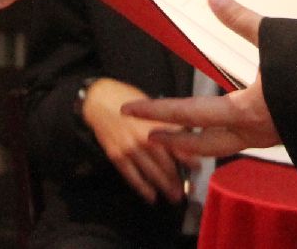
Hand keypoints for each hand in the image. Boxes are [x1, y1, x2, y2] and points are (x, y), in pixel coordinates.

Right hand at [81, 77, 194, 202]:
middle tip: (186, 190)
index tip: (197, 168)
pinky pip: (131, 176)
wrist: (99, 100)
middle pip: (165, 163)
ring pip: (151, 173)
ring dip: (164, 187)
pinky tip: (151, 196)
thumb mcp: (151, 106)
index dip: (188, 158)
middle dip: (177, 179)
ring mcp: (129, 148)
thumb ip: (165, 123)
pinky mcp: (116, 156)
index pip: (176, 144)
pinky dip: (142, 188)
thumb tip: (184, 137)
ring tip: (174, 197)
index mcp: (154, 123)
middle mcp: (143, 138)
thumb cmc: (126, 99)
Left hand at [125, 0, 281, 156]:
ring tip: (185, 134)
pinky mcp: (285, 132)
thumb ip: (241, 19)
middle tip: (151, 137)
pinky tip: (228, 124)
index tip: (130, 111)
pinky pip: (245, 140)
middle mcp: (255, 131)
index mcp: (246, 110)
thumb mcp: (276, 38)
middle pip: (204, 145)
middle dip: (175, 141)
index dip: (156, 111)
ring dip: (201, 143)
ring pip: (226, 147)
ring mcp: (271, 136)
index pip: (188, 113)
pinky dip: (226, 136)